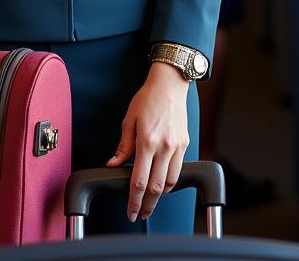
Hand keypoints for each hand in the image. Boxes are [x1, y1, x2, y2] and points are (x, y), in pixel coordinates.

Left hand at [106, 62, 189, 221]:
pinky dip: (170, 181)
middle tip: (140, 214)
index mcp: (146, 141)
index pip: (139, 181)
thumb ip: (122, 146)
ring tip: (151, 201)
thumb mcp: (129, 120)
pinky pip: (178, 169)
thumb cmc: (147, 99)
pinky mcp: (185, 144)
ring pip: (170, 182)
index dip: (134, 200)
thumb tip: (113, 164)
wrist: (169, 85)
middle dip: (148, 205)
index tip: (130, 211)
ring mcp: (176, 146)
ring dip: (160, 196)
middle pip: (156, 188)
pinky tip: (162, 183)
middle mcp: (164, 146)